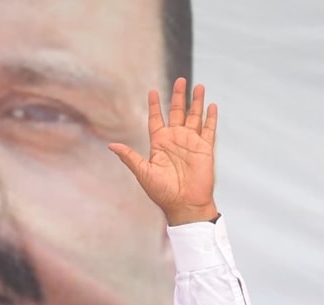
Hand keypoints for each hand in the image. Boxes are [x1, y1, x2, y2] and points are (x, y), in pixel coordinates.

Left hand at [109, 79, 219, 225]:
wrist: (185, 205)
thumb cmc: (163, 193)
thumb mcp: (143, 173)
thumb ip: (130, 157)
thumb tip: (111, 146)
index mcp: (160, 143)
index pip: (156, 119)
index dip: (155, 105)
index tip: (153, 91)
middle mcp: (175, 140)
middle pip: (177, 112)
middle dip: (179, 96)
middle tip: (180, 80)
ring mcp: (191, 143)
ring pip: (194, 117)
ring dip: (196, 102)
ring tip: (198, 86)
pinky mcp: (204, 149)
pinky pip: (208, 129)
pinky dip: (210, 117)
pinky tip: (211, 105)